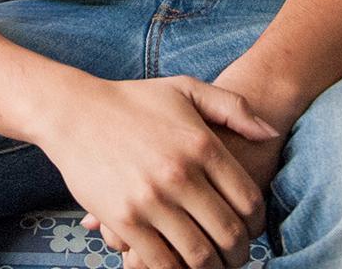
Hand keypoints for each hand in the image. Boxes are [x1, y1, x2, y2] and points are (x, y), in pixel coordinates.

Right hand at [38, 75, 278, 268]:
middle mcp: (180, 174)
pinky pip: (163, 264)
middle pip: (229, 236)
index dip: (256, 225)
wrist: (71, 110)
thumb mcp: (183, 89)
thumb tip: (270, 132)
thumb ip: (232, 106)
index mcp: (200, 145)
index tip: (246, 229)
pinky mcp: (125, 220)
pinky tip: (176, 265)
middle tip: (231, 255)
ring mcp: (151, 199)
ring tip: (207, 263)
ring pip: (201, 257)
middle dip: (238, 254)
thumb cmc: (130, 101)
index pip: (250, 202)